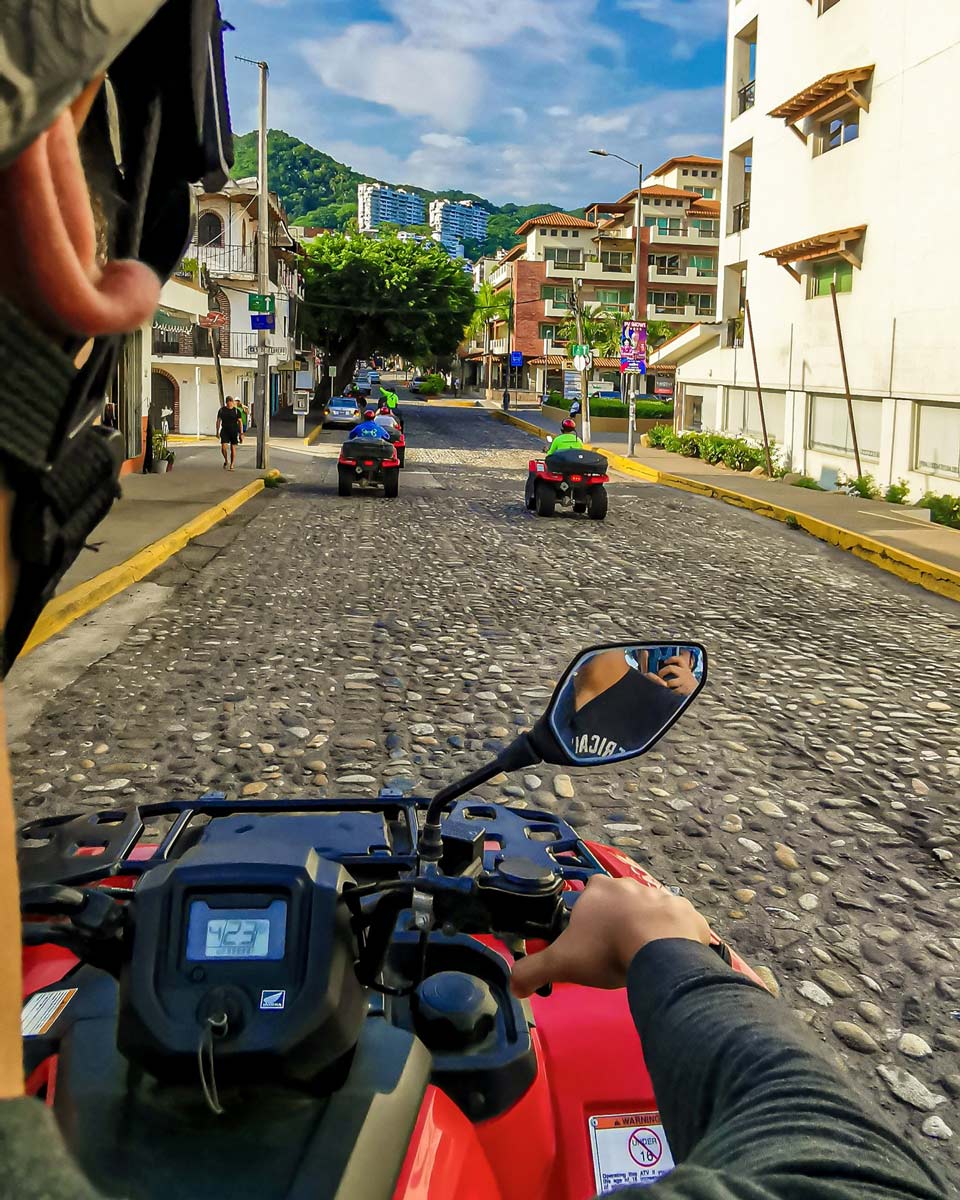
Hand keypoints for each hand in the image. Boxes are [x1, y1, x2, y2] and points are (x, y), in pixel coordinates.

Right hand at [510, 875, 709, 996]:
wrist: (659, 952)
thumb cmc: (606, 950)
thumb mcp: (561, 963)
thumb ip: (532, 971)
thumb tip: (512, 986)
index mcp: (597, 890)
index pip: (587, 897)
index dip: (587, 919)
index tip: (589, 944)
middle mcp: (628, 885)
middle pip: (620, 901)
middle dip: (618, 921)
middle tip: (616, 952)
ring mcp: (661, 895)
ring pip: (651, 910)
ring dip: (648, 928)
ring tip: (645, 958)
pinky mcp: (688, 911)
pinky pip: (680, 923)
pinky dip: (678, 938)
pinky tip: (673, 960)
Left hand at [658, 652, 697, 694]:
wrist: (698, 690)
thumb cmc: (687, 680)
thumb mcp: (684, 671)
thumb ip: (675, 668)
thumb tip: (663, 666)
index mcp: (684, 667)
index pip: (678, 659)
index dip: (670, 659)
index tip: (665, 662)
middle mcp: (684, 673)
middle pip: (671, 668)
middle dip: (662, 672)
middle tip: (660, 675)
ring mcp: (683, 682)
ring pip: (671, 682)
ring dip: (667, 684)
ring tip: (668, 685)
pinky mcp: (683, 690)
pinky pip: (674, 691)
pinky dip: (672, 691)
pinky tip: (674, 690)